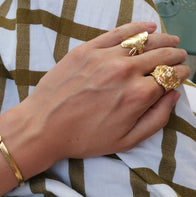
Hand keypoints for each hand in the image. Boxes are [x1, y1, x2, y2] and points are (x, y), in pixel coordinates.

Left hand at [20, 22, 189, 161]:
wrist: (43, 127)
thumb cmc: (83, 139)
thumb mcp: (125, 141)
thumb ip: (156, 119)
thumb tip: (172, 95)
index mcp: (139, 95)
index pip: (170, 76)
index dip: (179, 74)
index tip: (180, 74)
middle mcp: (126, 72)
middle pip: (162, 54)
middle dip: (176, 55)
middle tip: (178, 57)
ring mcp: (105, 57)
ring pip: (144, 40)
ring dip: (163, 40)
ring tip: (170, 41)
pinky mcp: (86, 50)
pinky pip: (119, 32)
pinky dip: (138, 28)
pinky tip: (147, 28)